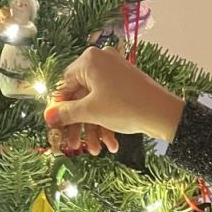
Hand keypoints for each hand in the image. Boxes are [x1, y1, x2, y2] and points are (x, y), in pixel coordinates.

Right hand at [43, 47, 185, 155]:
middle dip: (79, 125)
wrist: (164, 113)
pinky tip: (111, 144)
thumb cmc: (125, 107)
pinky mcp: (126, 84)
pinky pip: (109, 102)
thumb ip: (67, 113)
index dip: (60, 108)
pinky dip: (107, 122)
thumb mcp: (91, 112)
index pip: (65, 85)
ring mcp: (115, 72)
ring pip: (96, 103)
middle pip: (81, 97)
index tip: (56, 127)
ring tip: (95, 150)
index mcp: (89, 60)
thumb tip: (47, 116)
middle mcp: (102, 61)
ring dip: (94, 128)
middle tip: (73, 145)